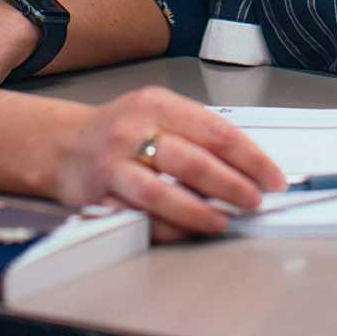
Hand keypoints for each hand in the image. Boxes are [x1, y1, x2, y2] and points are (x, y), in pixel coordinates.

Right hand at [50, 86, 285, 241]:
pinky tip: (189, 231)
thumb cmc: (122, 129)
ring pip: (162, 192)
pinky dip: (168, 228)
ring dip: (199, 212)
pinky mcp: (98, 196)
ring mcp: (114, 164)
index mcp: (159, 104)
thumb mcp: (161, 113)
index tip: (272, 178)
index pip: (217, 132)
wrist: (64, 143)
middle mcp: (135, 130)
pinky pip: (138, 217)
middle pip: (193, 161)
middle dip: (232, 186)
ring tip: (223, 221)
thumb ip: (199, 134)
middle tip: (254, 201)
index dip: (251, 159)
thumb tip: (250, 166)